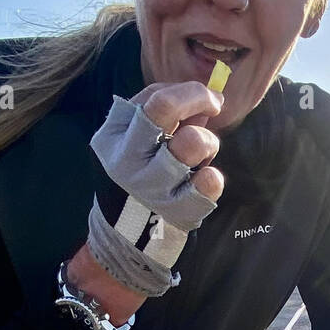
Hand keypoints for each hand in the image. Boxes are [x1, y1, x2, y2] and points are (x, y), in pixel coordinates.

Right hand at [84, 81, 226, 303]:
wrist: (123, 238)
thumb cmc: (136, 177)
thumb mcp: (131, 141)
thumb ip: (160, 114)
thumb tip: (204, 96)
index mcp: (114, 135)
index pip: (155, 97)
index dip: (190, 91)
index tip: (207, 99)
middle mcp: (128, 157)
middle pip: (166, 107)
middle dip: (199, 98)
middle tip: (214, 106)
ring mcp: (151, 185)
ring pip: (192, 141)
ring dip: (207, 141)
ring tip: (204, 152)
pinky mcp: (175, 211)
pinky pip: (207, 183)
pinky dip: (213, 177)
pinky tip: (208, 178)